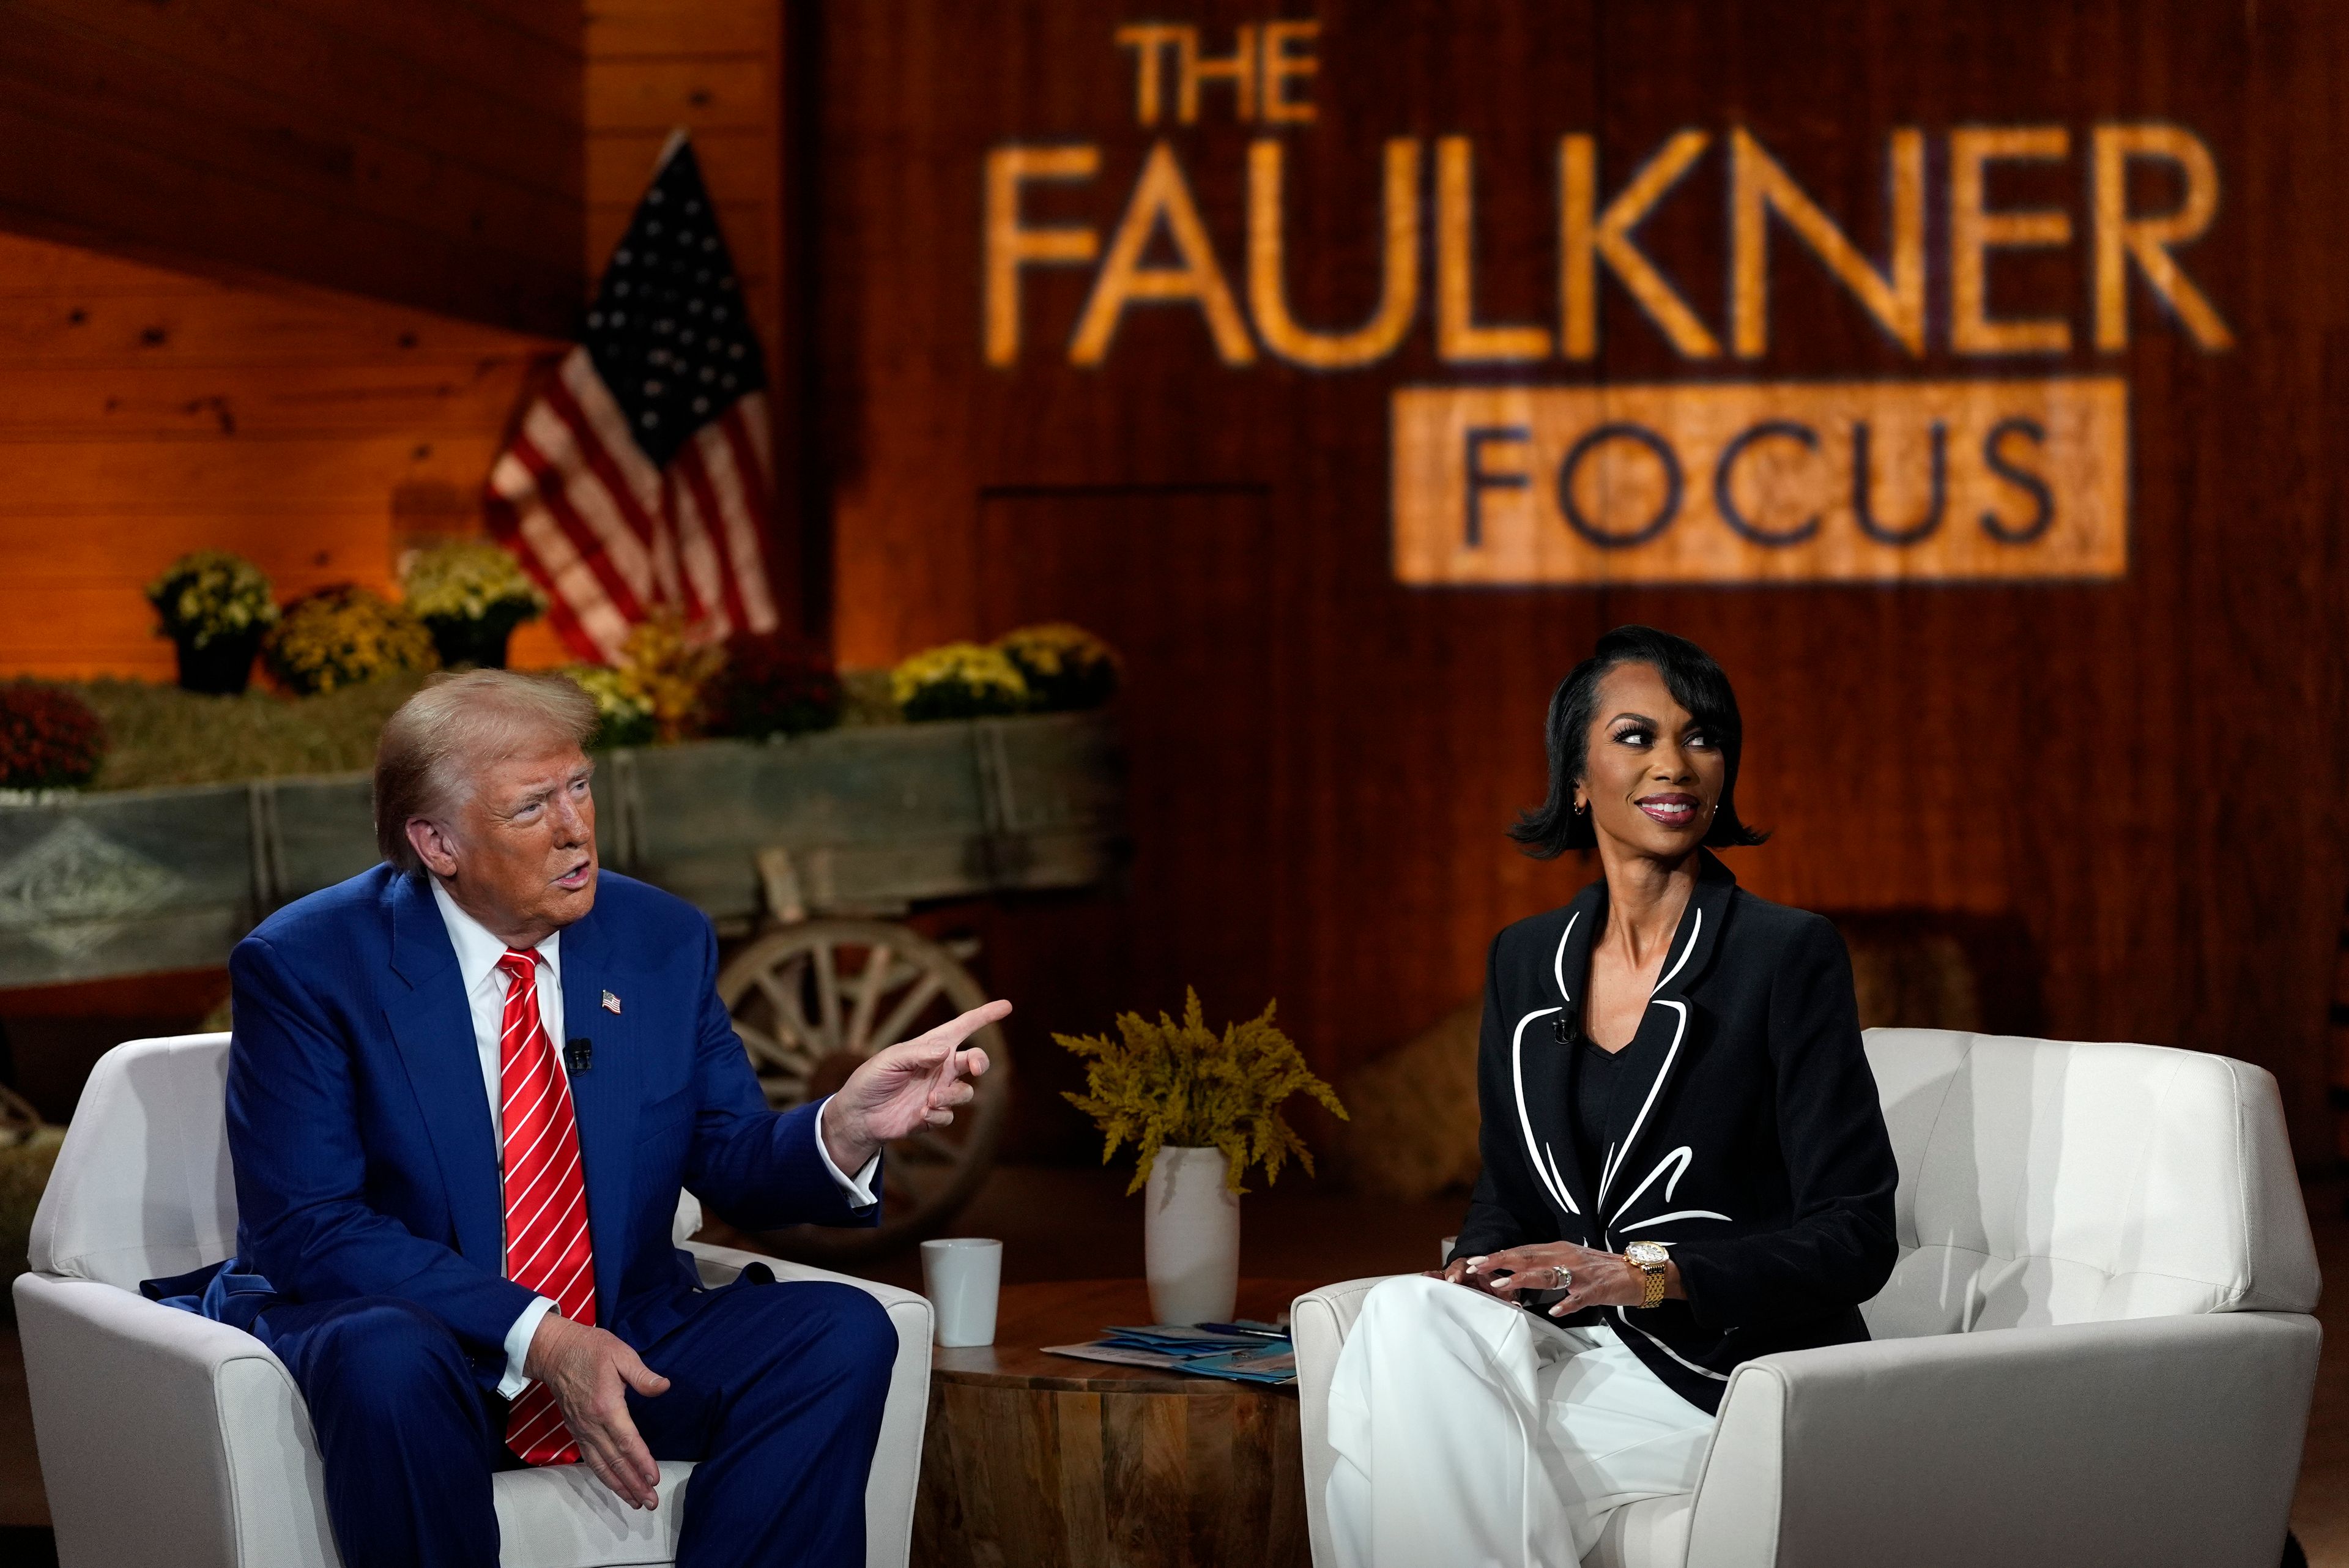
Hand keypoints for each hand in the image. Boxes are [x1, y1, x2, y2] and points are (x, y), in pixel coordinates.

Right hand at [524, 1312, 671, 1507]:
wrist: (555, 1352)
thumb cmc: (591, 1349)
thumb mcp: (620, 1353)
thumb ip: (642, 1375)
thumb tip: (664, 1387)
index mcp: (606, 1406)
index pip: (627, 1441)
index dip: (641, 1462)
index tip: (654, 1479)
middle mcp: (592, 1424)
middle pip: (615, 1461)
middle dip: (634, 1484)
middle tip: (650, 1502)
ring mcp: (582, 1430)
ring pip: (601, 1465)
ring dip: (619, 1486)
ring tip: (635, 1502)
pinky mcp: (576, 1431)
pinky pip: (590, 1459)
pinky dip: (604, 1475)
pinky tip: (614, 1484)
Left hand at [822, 999, 1008, 1173]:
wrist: (857, 1115)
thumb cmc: (871, 1079)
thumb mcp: (889, 1060)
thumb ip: (918, 1054)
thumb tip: (947, 1050)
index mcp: (931, 1047)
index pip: (963, 1027)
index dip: (985, 1016)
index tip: (1006, 1005)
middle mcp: (941, 1069)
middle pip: (976, 1060)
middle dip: (981, 1062)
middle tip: (975, 1067)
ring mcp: (939, 1092)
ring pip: (966, 1092)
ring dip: (952, 1095)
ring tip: (930, 1099)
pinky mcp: (933, 1115)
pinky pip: (949, 1116)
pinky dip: (938, 1115)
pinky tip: (921, 1114)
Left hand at [1453, 1241, 1683, 1315]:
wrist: (1637, 1273)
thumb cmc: (1600, 1270)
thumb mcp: (1568, 1262)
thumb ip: (1545, 1265)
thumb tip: (1515, 1270)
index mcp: (1558, 1250)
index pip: (1522, 1250)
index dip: (1497, 1256)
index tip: (1474, 1261)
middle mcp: (1566, 1256)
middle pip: (1528, 1257)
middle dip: (1499, 1262)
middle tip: (1475, 1268)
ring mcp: (1581, 1273)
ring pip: (1548, 1274)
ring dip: (1523, 1279)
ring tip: (1502, 1285)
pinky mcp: (1597, 1289)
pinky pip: (1579, 1297)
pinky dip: (1567, 1303)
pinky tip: (1555, 1311)